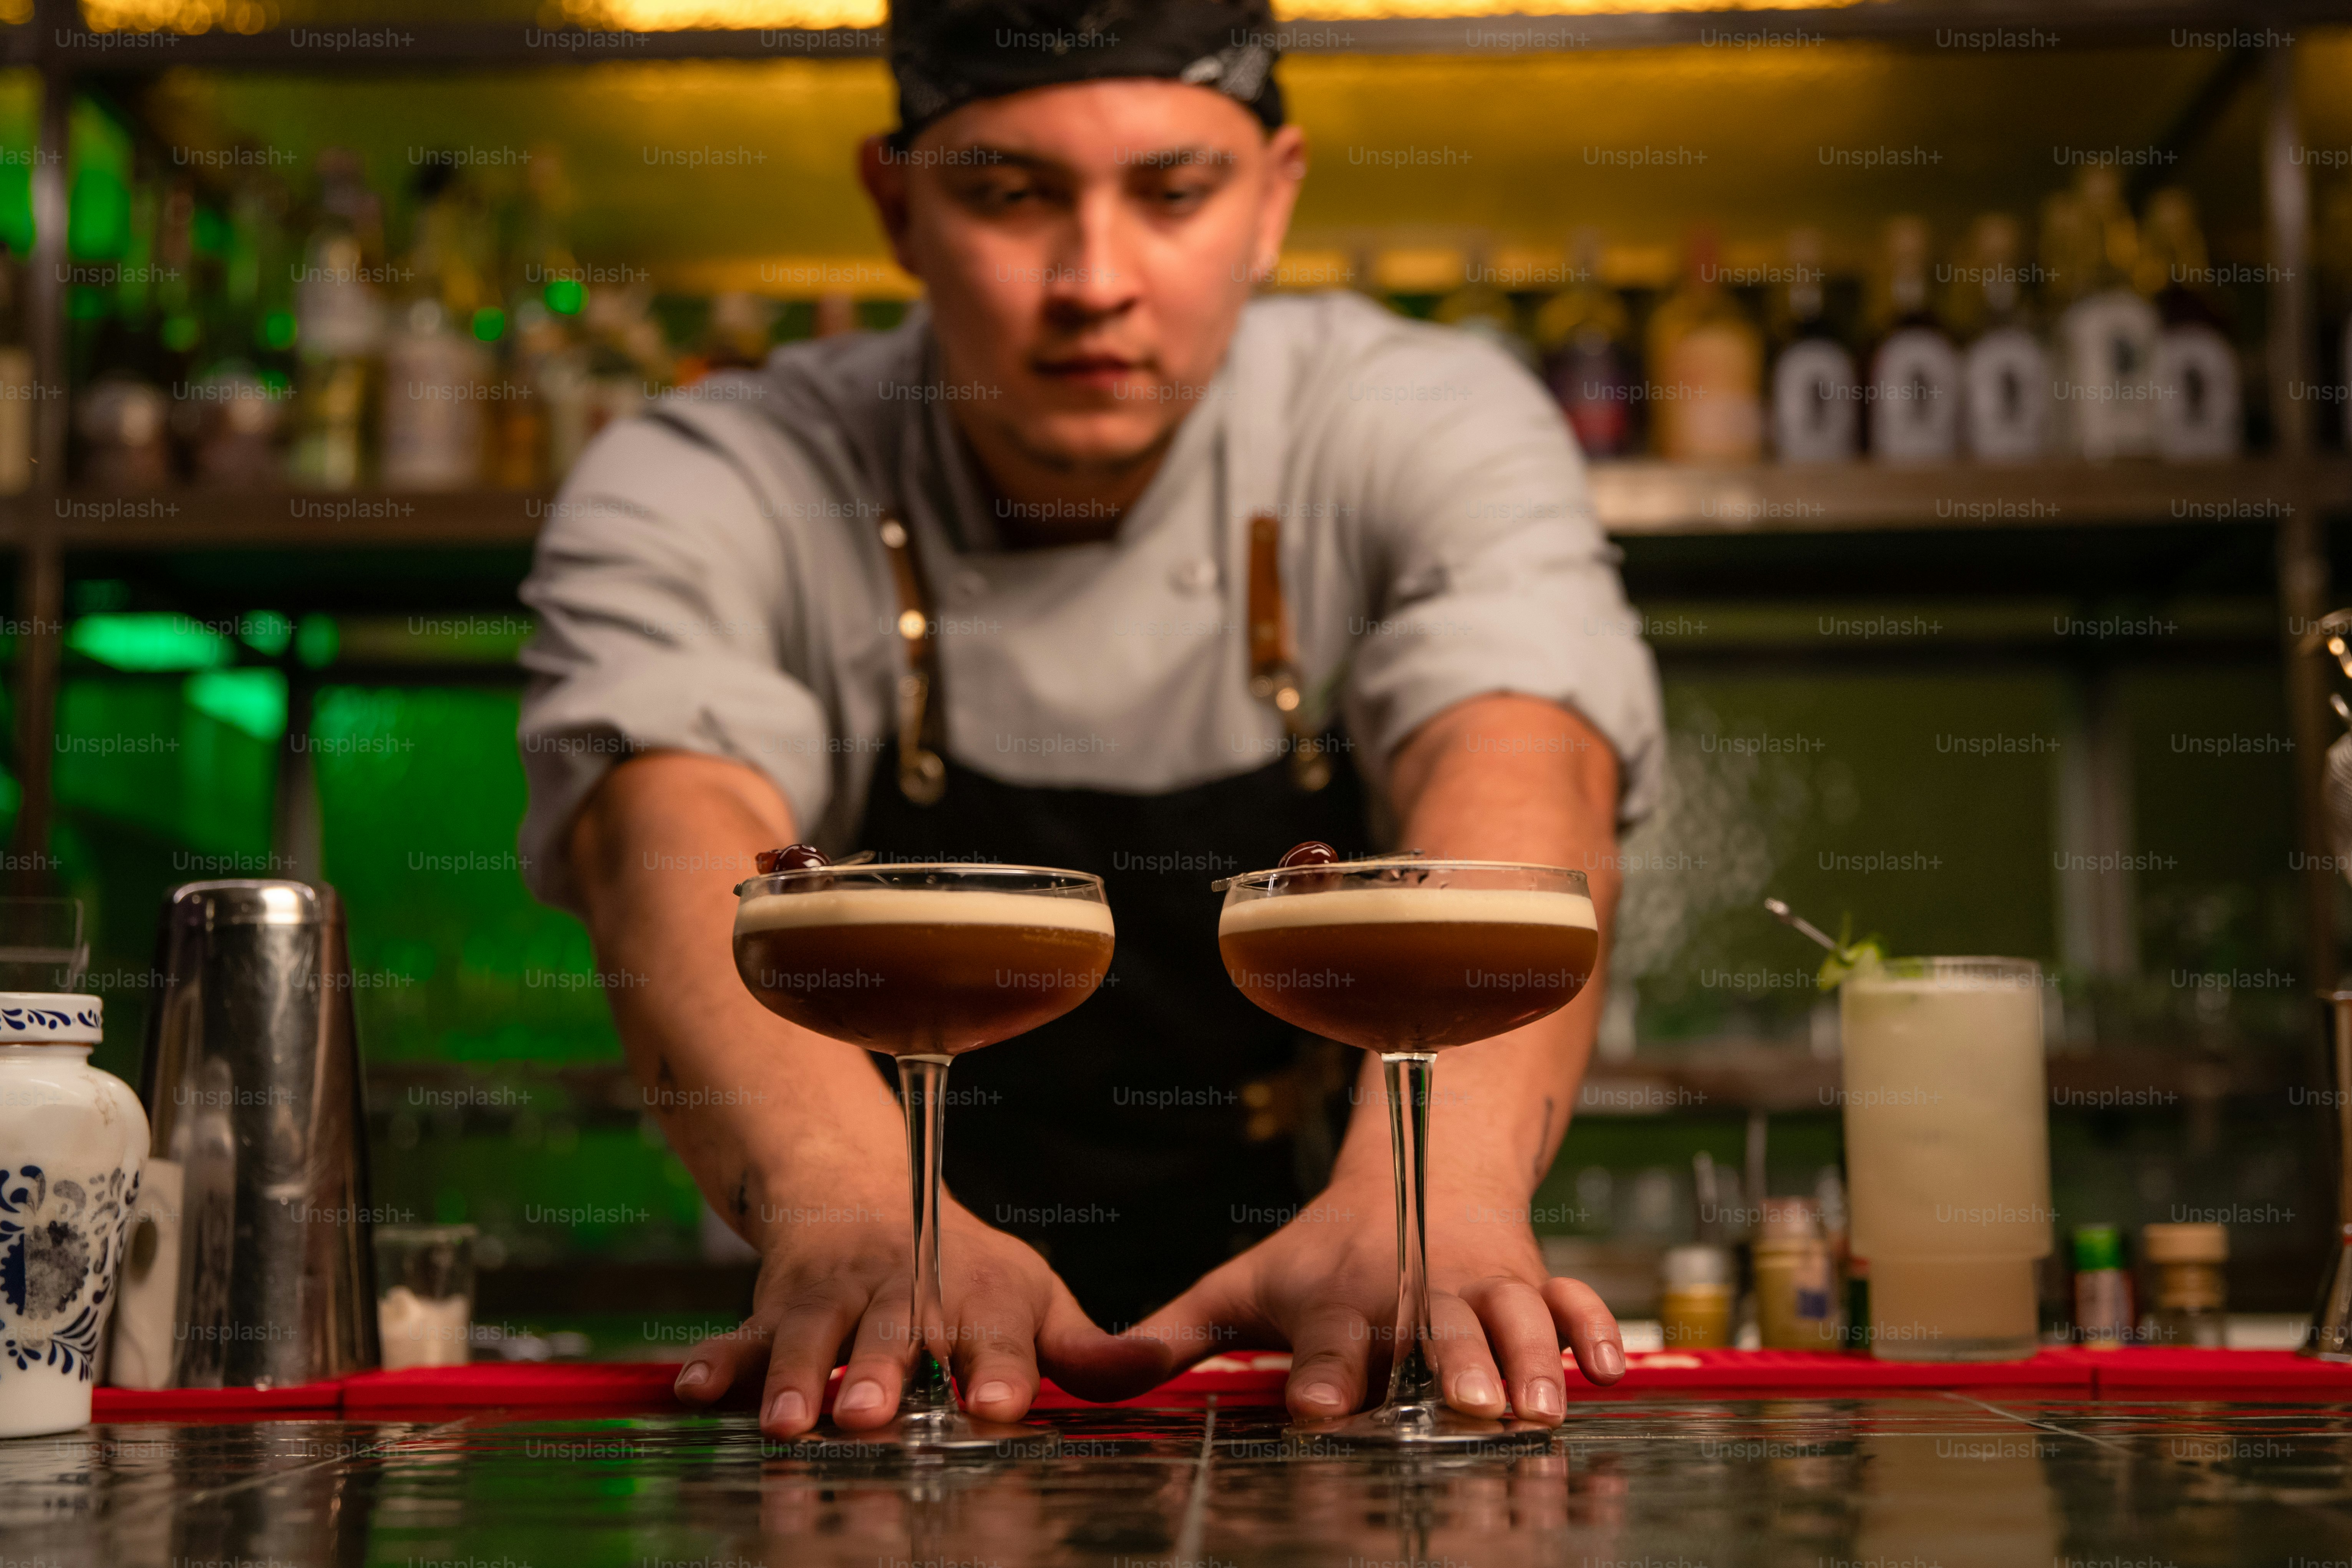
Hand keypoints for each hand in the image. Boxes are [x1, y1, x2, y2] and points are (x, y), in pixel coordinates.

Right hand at [672, 1183, 1169, 1435]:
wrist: (871, 1199)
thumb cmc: (966, 1272)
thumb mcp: (1035, 1297)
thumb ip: (1086, 1349)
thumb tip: (1151, 1371)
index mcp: (978, 1297)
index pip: (995, 1333)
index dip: (998, 1368)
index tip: (996, 1403)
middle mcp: (903, 1294)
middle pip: (891, 1337)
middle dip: (878, 1375)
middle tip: (872, 1413)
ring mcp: (833, 1299)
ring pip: (810, 1336)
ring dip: (794, 1378)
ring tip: (785, 1421)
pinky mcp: (775, 1308)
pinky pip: (739, 1335)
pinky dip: (715, 1362)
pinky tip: (692, 1390)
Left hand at [1133, 1172, 1625, 1423]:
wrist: (1412, 1173)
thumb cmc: (1318, 1255)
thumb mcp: (1241, 1283)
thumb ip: (1173, 1334)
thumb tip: (1095, 1373)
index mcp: (1342, 1302)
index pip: (1329, 1341)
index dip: (1326, 1374)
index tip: (1321, 1408)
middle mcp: (1416, 1295)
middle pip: (1436, 1334)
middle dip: (1451, 1369)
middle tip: (1464, 1407)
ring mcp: (1482, 1285)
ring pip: (1514, 1321)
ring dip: (1530, 1362)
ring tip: (1541, 1408)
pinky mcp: (1533, 1279)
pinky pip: (1574, 1301)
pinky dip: (1596, 1331)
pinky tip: (1612, 1371)